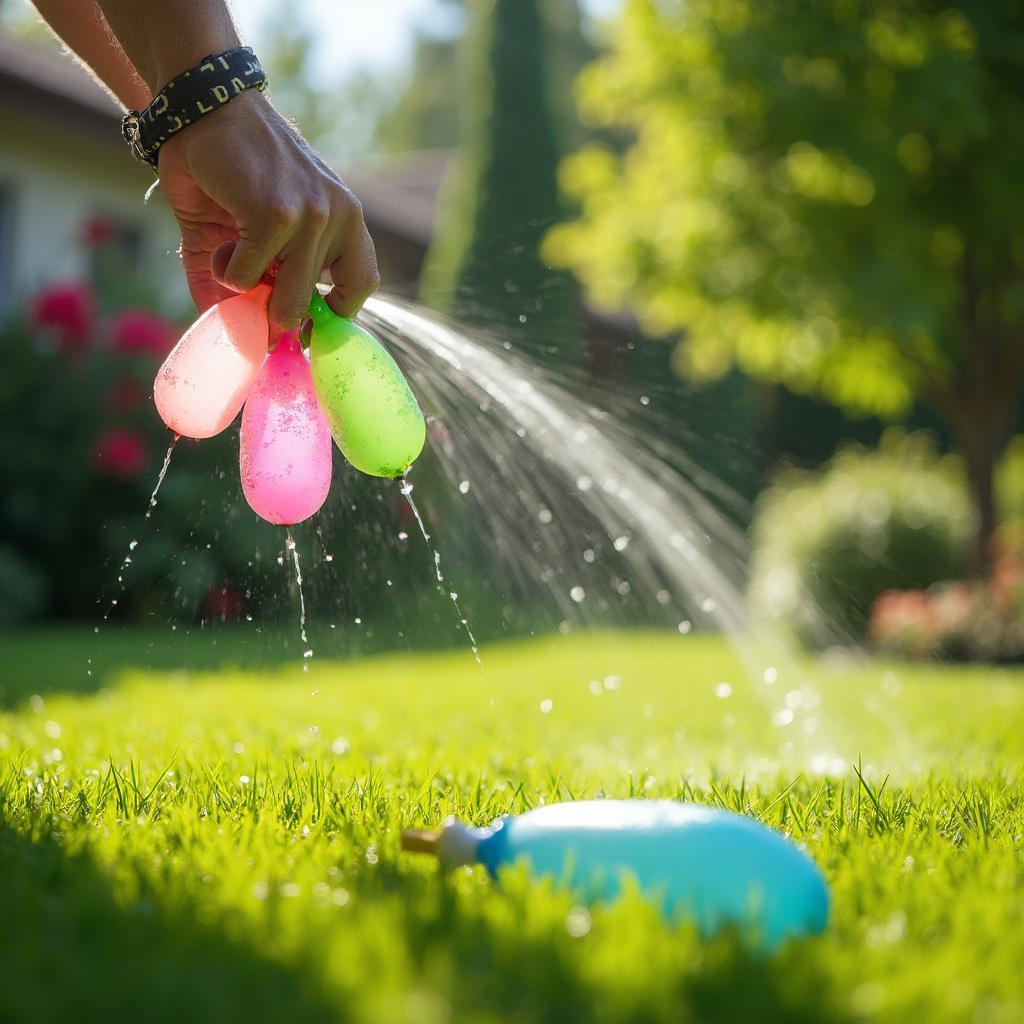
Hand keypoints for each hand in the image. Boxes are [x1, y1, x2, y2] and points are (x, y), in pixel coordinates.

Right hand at [158, 90, 379, 327]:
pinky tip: (219, 240)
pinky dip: (223, 270)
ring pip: (282, 300)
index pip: (362, 284)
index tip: (305, 327)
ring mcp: (311, 217)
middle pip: (310, 308)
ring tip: (229, 253)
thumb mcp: (255, 228)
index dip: (333, 315)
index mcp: (347, 220)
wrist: (207, 104)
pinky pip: (247, 277)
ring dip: (244, 288)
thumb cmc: (234, 169)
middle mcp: (340, 218)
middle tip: (247, 292)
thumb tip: (243, 339)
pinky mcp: (276, 215)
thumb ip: (258, 281)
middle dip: (272, 312)